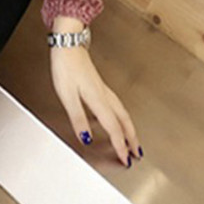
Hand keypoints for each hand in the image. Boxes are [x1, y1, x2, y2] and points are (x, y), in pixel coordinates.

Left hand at [49, 45, 140, 166]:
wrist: (68, 43)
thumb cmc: (66, 66)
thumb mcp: (67, 95)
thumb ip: (77, 118)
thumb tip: (86, 138)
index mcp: (98, 100)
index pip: (113, 128)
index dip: (120, 146)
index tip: (126, 160)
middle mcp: (104, 95)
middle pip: (124, 121)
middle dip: (131, 139)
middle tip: (137, 153)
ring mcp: (103, 89)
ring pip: (122, 113)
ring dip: (130, 128)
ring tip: (133, 140)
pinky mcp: (99, 85)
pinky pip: (116, 106)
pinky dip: (122, 117)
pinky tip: (116, 118)